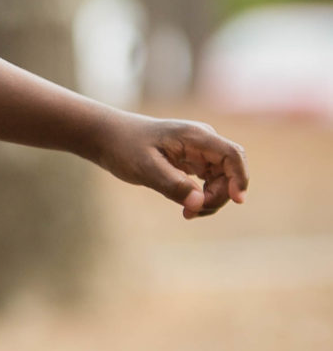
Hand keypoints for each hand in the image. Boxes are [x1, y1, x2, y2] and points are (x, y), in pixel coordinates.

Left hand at [92, 111, 247, 218]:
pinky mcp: (193, 162)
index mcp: (195, 136)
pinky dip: (203, 197)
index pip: (232, 155)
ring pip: (222, 179)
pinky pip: (210, 182)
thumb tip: (199, 204)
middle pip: (231, 171)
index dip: (240, 178)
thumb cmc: (125, 147)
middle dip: (220, 195)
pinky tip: (187, 207)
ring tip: (186, 213)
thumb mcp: (145, 168)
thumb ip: (173, 186)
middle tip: (191, 213)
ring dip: (211, 199)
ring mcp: (200, 151)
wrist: (109, 137)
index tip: (238, 200)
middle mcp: (203, 141)